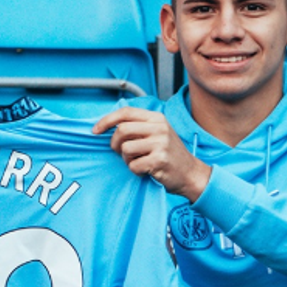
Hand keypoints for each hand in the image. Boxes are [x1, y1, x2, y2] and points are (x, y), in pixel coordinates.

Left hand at [93, 107, 211, 202]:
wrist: (190, 173)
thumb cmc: (169, 155)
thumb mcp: (157, 134)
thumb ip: (138, 127)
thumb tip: (108, 127)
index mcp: (156, 118)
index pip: (126, 112)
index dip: (107, 120)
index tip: (95, 130)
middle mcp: (159, 128)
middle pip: (122, 130)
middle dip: (115, 144)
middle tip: (120, 153)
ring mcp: (161, 144)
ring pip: (125, 149)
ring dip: (126, 159)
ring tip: (138, 162)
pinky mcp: (159, 160)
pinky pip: (133, 165)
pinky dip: (135, 171)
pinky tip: (145, 171)